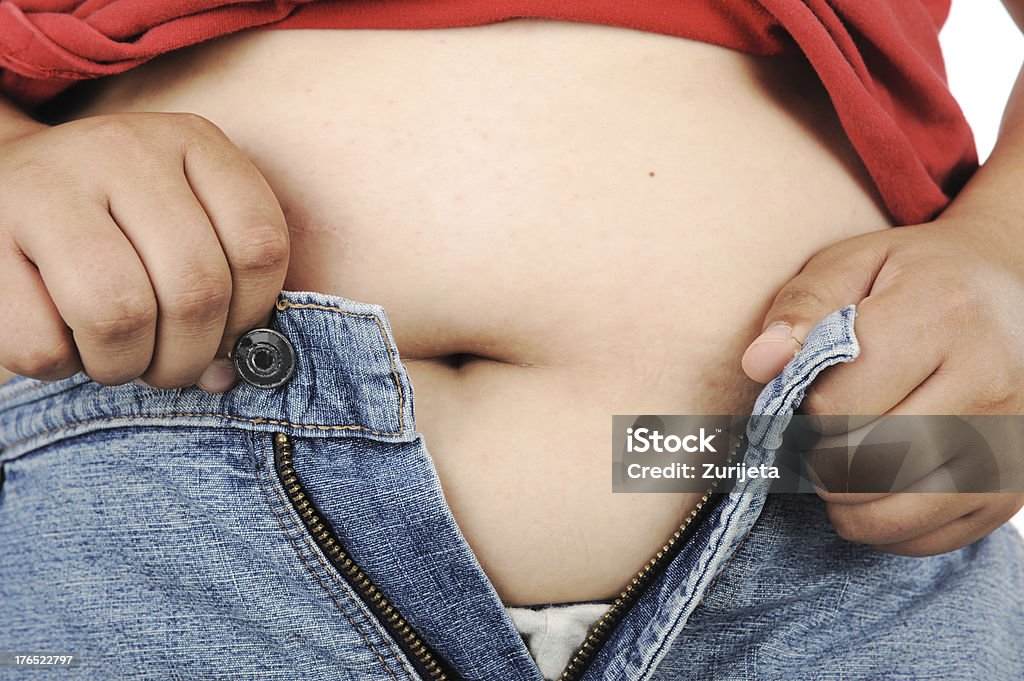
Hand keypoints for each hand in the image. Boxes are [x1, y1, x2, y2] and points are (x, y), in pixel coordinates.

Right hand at [0, 112, 288, 390]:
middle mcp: (126, 149)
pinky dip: (60, 366)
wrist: (1, 178)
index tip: (224, 334)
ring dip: (125, 365)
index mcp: (194, 142)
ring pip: (120, 316)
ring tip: (116, 357)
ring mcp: (50, 183)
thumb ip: (222, 292)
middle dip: (187, 358)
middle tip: (166, 366)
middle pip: (196, 290)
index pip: (260, 247)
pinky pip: (42, 342)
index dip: (250, 315)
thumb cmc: (116, 222)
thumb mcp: (184, 227)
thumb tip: (225, 377)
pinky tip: (61, 337)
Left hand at [741, 217, 1023, 555]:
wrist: (1016, 289)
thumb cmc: (913, 279)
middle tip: (812, 436)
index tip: (804, 395)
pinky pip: (928, 538)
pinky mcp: (1014, 487)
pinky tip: (876, 484)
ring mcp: (1011, 441)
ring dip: (842, 502)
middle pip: (864, 464)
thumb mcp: (851, 264)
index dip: (800, 411)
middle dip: (815, 460)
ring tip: (836, 462)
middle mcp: (989, 381)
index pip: (836, 405)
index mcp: (941, 315)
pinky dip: (883, 525)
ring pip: (894, 512)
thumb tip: (759, 365)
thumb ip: (799, 309)